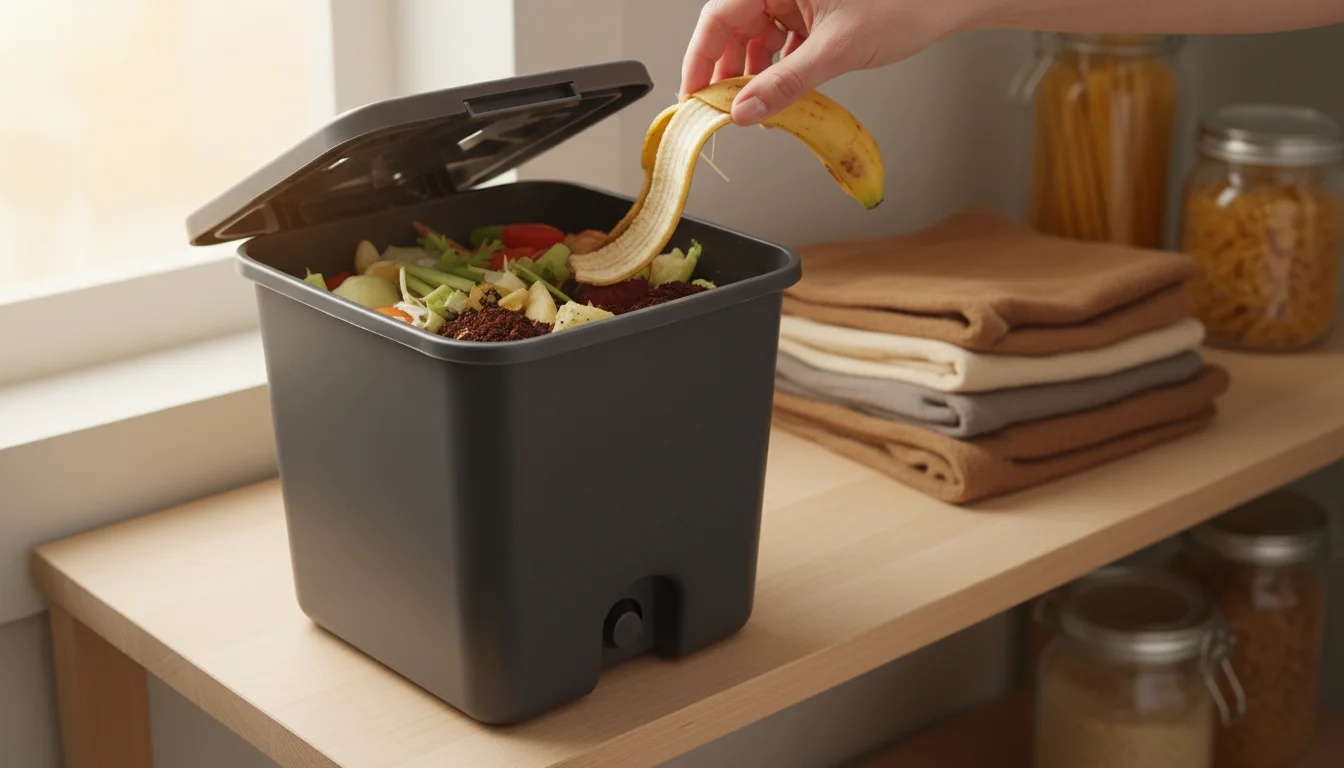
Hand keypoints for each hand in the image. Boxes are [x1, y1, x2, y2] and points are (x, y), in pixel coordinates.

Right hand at [680, 0, 984, 125]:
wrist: (951, 1)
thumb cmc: (906, 4)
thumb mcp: (837, 50)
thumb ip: (786, 84)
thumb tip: (746, 111)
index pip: (718, 17)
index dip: (700, 60)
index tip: (693, 96)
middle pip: (734, 29)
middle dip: (727, 73)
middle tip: (721, 111)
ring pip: (757, 38)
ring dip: (754, 76)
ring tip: (754, 109)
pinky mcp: (815, 12)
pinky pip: (782, 42)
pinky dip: (779, 71)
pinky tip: (781, 96)